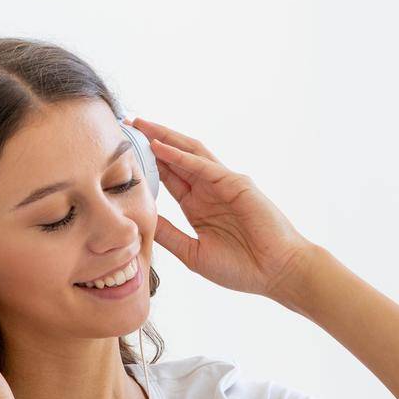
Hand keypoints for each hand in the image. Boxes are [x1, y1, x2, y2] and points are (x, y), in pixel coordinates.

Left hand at [124, 115, 316, 301]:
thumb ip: (168, 235)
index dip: (146, 164)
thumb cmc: (241, 269)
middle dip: (150, 140)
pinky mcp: (236, 183)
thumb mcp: (193, 253)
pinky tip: (160, 147)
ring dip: (163, 137)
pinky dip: (180, 155)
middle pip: (175, 158)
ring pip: (188, 152)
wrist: (276, 273)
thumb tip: (141, 220)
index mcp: (198, 207)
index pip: (168, 177)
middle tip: (124, 125)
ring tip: (139, 124)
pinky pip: (203, 166)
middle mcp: (209, 190)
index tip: (121, 154)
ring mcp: (223, 184)